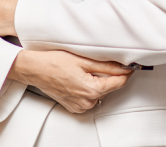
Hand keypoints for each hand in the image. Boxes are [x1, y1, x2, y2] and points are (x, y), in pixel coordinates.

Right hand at [8, 49, 133, 112]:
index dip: (126, 72)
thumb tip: (123, 66)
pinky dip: (88, 87)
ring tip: (84, 68)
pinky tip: (78, 77)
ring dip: (97, 81)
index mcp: (92, 90)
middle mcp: (87, 102)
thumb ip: (106, 65)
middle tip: (99, 60)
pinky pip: (88, 97)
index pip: (118, 82)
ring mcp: (80, 106)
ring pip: (98, 92)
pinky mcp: (74, 106)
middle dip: (109, 74)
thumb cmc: (54, 62)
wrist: (35, 69)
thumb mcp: (83, 59)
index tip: (130, 65)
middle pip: (108, 87)